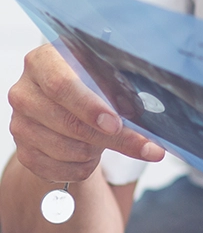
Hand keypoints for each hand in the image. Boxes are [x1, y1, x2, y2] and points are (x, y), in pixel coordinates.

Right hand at [8, 44, 163, 183]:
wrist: (65, 103)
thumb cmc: (90, 83)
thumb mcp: (105, 76)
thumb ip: (122, 94)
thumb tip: (151, 131)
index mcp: (43, 62)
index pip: (61, 86)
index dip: (90, 107)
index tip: (116, 123)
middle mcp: (24, 92)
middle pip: (67, 122)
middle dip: (106, 137)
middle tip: (137, 142)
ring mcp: (19, 124)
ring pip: (66, 150)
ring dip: (95, 151)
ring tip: (106, 138)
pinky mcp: (23, 151)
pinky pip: (58, 170)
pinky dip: (83, 167)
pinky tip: (91, 154)